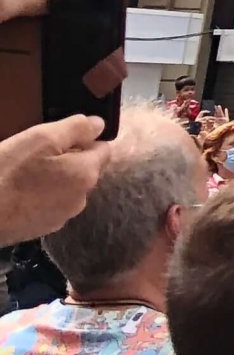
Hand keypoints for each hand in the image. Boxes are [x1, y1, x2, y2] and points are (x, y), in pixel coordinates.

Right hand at [0, 115, 109, 242]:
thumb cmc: (7, 173)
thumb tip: (99, 125)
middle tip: (35, 155)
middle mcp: (81, 199)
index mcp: (86, 175)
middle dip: (67, 159)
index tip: (57, 139)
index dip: (83, 139)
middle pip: (85, 169)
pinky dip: (40, 196)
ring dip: (53, 178)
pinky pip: (49, 204)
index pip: (103, 149)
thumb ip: (76, 128)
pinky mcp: (40, 230)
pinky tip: (19, 192)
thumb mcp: (41, 138)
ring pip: (66, 188)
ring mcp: (60, 218)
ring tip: (24, 173)